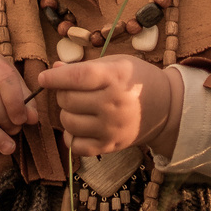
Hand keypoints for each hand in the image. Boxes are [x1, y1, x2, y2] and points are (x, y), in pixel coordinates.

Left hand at [35, 54, 179, 158]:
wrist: (167, 106)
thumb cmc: (138, 80)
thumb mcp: (116, 64)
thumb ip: (84, 67)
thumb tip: (54, 70)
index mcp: (115, 78)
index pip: (77, 77)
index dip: (55, 78)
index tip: (44, 78)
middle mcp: (114, 104)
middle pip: (68, 100)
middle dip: (62, 94)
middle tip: (71, 91)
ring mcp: (112, 127)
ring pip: (68, 123)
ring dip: (66, 114)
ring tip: (77, 108)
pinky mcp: (111, 146)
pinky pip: (77, 146)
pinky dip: (72, 137)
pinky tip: (79, 127)